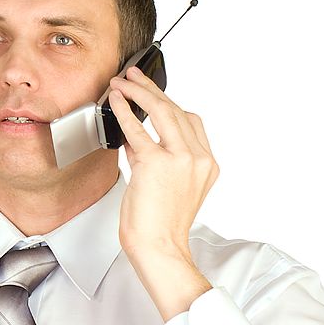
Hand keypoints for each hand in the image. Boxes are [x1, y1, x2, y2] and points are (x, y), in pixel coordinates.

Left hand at [108, 66, 218, 260]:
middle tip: (134, 77)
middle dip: (152, 89)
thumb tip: (136, 135)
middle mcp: (200, 159)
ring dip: (139, 92)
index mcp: (208, 165)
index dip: (170, 104)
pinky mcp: (157, 163)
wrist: (159, 248)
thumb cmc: (160, 226)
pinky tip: (115, 101)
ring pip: (162, 112)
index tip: (153, 95)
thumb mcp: (167, 186)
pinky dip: (124, 110)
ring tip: (123, 82)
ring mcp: (181, 159)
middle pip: (177, 110)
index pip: (192, 122)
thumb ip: (157, 158)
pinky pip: (138, 129)